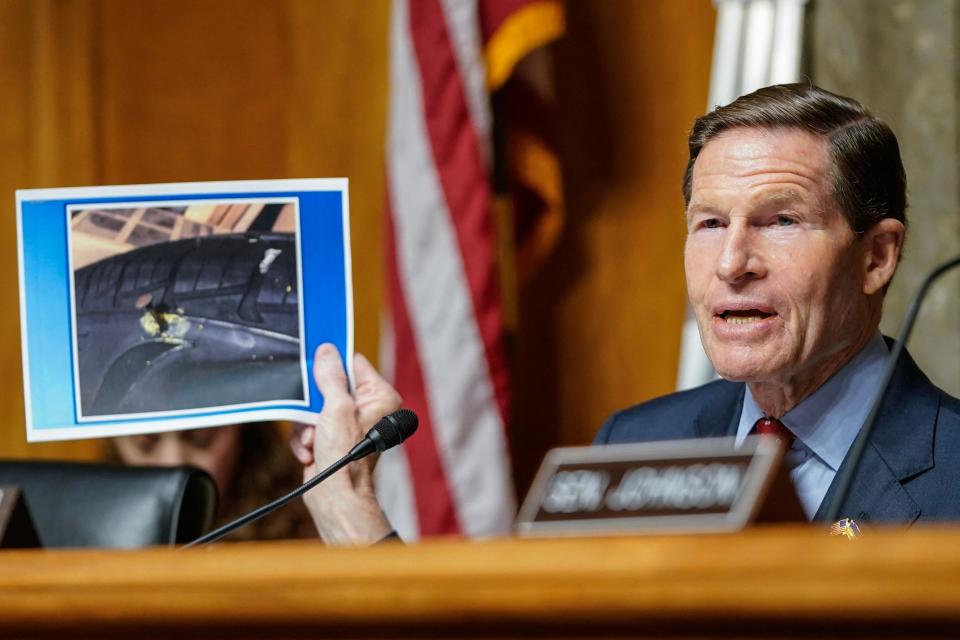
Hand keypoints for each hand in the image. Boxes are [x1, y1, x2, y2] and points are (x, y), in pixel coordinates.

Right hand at [290, 343, 401, 544]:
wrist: (335, 496)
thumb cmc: (346, 456)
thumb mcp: (336, 408)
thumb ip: (331, 377)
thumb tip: (327, 351)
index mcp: (379, 396)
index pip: (354, 363)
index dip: (333, 364)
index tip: (315, 363)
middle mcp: (368, 408)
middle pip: (330, 385)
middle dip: (314, 405)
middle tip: (314, 419)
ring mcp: (350, 423)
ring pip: (315, 406)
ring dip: (307, 426)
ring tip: (314, 441)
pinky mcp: (333, 437)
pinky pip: (310, 425)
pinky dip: (305, 438)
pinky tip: (310, 451)